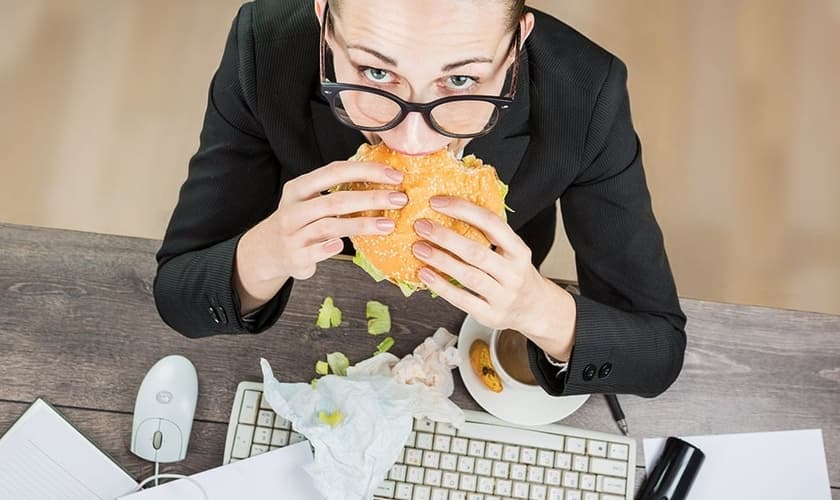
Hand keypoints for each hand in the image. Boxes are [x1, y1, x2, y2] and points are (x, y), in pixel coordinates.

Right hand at [235, 161, 406, 311]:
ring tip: (389, 225)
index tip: (395, 175)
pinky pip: (316, 252)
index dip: (366, 171)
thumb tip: (381, 176)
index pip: (335, 171)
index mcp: (298, 188)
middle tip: (400, 199)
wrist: (266, 251)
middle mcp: (293, 209)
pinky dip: (330, 248)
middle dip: (372, 198)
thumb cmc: (299, 221)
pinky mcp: (295, 257)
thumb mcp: (309, 199)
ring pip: (329, 226)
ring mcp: (292, 234)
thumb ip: (336, 188)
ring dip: (362, 225)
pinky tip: (345, 246)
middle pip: (336, 200)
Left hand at [411, 196, 575, 359]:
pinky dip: (441, 286)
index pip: (492, 223)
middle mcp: (514, 273)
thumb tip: (449, 209)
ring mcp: (504, 296)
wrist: (535, 309)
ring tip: (419, 248)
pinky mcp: (491, 315)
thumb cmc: (514, 274)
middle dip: (446, 237)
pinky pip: (462, 300)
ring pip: (469, 276)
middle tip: (421, 226)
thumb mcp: (511, 252)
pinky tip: (425, 274)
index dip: (463, 210)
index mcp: (519, 250)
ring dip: (441, 260)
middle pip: (477, 252)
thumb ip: (489, 235)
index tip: (437, 202)